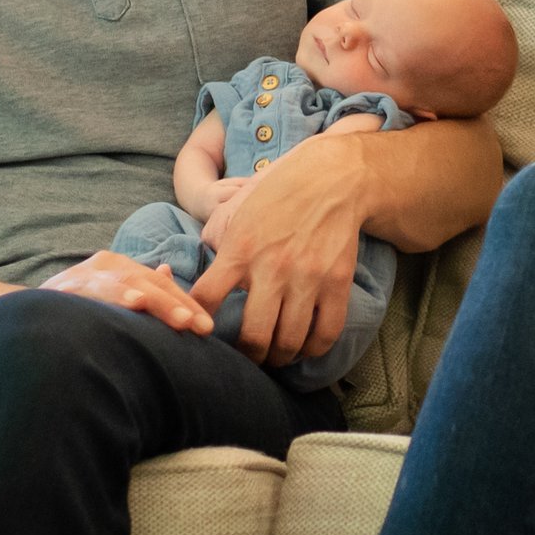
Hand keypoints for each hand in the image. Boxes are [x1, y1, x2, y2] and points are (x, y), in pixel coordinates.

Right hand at [38, 250, 213, 335]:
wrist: (17, 311)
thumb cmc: (70, 307)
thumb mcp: (107, 293)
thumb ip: (136, 286)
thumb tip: (166, 273)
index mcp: (118, 266)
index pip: (160, 284)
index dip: (184, 303)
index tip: (207, 326)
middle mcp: (104, 264)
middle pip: (150, 283)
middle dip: (179, 306)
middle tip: (203, 327)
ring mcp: (85, 274)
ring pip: (129, 285)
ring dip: (158, 303)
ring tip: (181, 319)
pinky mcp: (66, 287)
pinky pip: (95, 292)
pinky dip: (117, 297)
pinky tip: (135, 303)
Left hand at [186, 133, 363, 366]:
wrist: (331, 176)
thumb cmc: (279, 191)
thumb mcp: (237, 209)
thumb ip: (217, 241)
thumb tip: (204, 269)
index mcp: (240, 250)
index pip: (205, 299)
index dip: (197, 323)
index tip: (202, 332)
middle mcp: (272, 268)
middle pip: (253, 337)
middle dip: (248, 357)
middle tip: (247, 357)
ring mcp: (308, 278)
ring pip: (289, 342)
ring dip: (280, 357)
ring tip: (275, 355)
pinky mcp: (337, 282)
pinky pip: (325, 333)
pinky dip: (313, 349)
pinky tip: (305, 345)